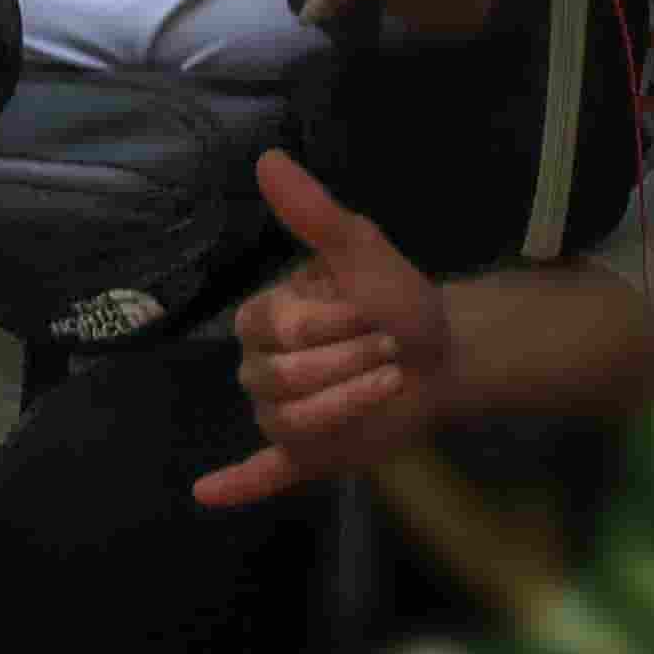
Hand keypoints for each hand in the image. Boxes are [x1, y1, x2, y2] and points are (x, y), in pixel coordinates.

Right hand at [196, 151, 454, 508]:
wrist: (446, 354)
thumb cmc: (398, 300)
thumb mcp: (362, 251)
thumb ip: (314, 213)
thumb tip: (269, 160)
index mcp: (262, 319)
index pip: (277, 331)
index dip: (332, 325)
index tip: (373, 314)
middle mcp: (259, 367)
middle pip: (281, 379)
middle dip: (349, 364)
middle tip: (389, 352)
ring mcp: (281, 413)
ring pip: (290, 421)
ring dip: (349, 404)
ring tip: (387, 385)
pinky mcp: (308, 452)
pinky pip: (262, 471)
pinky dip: (235, 485)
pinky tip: (206, 493)